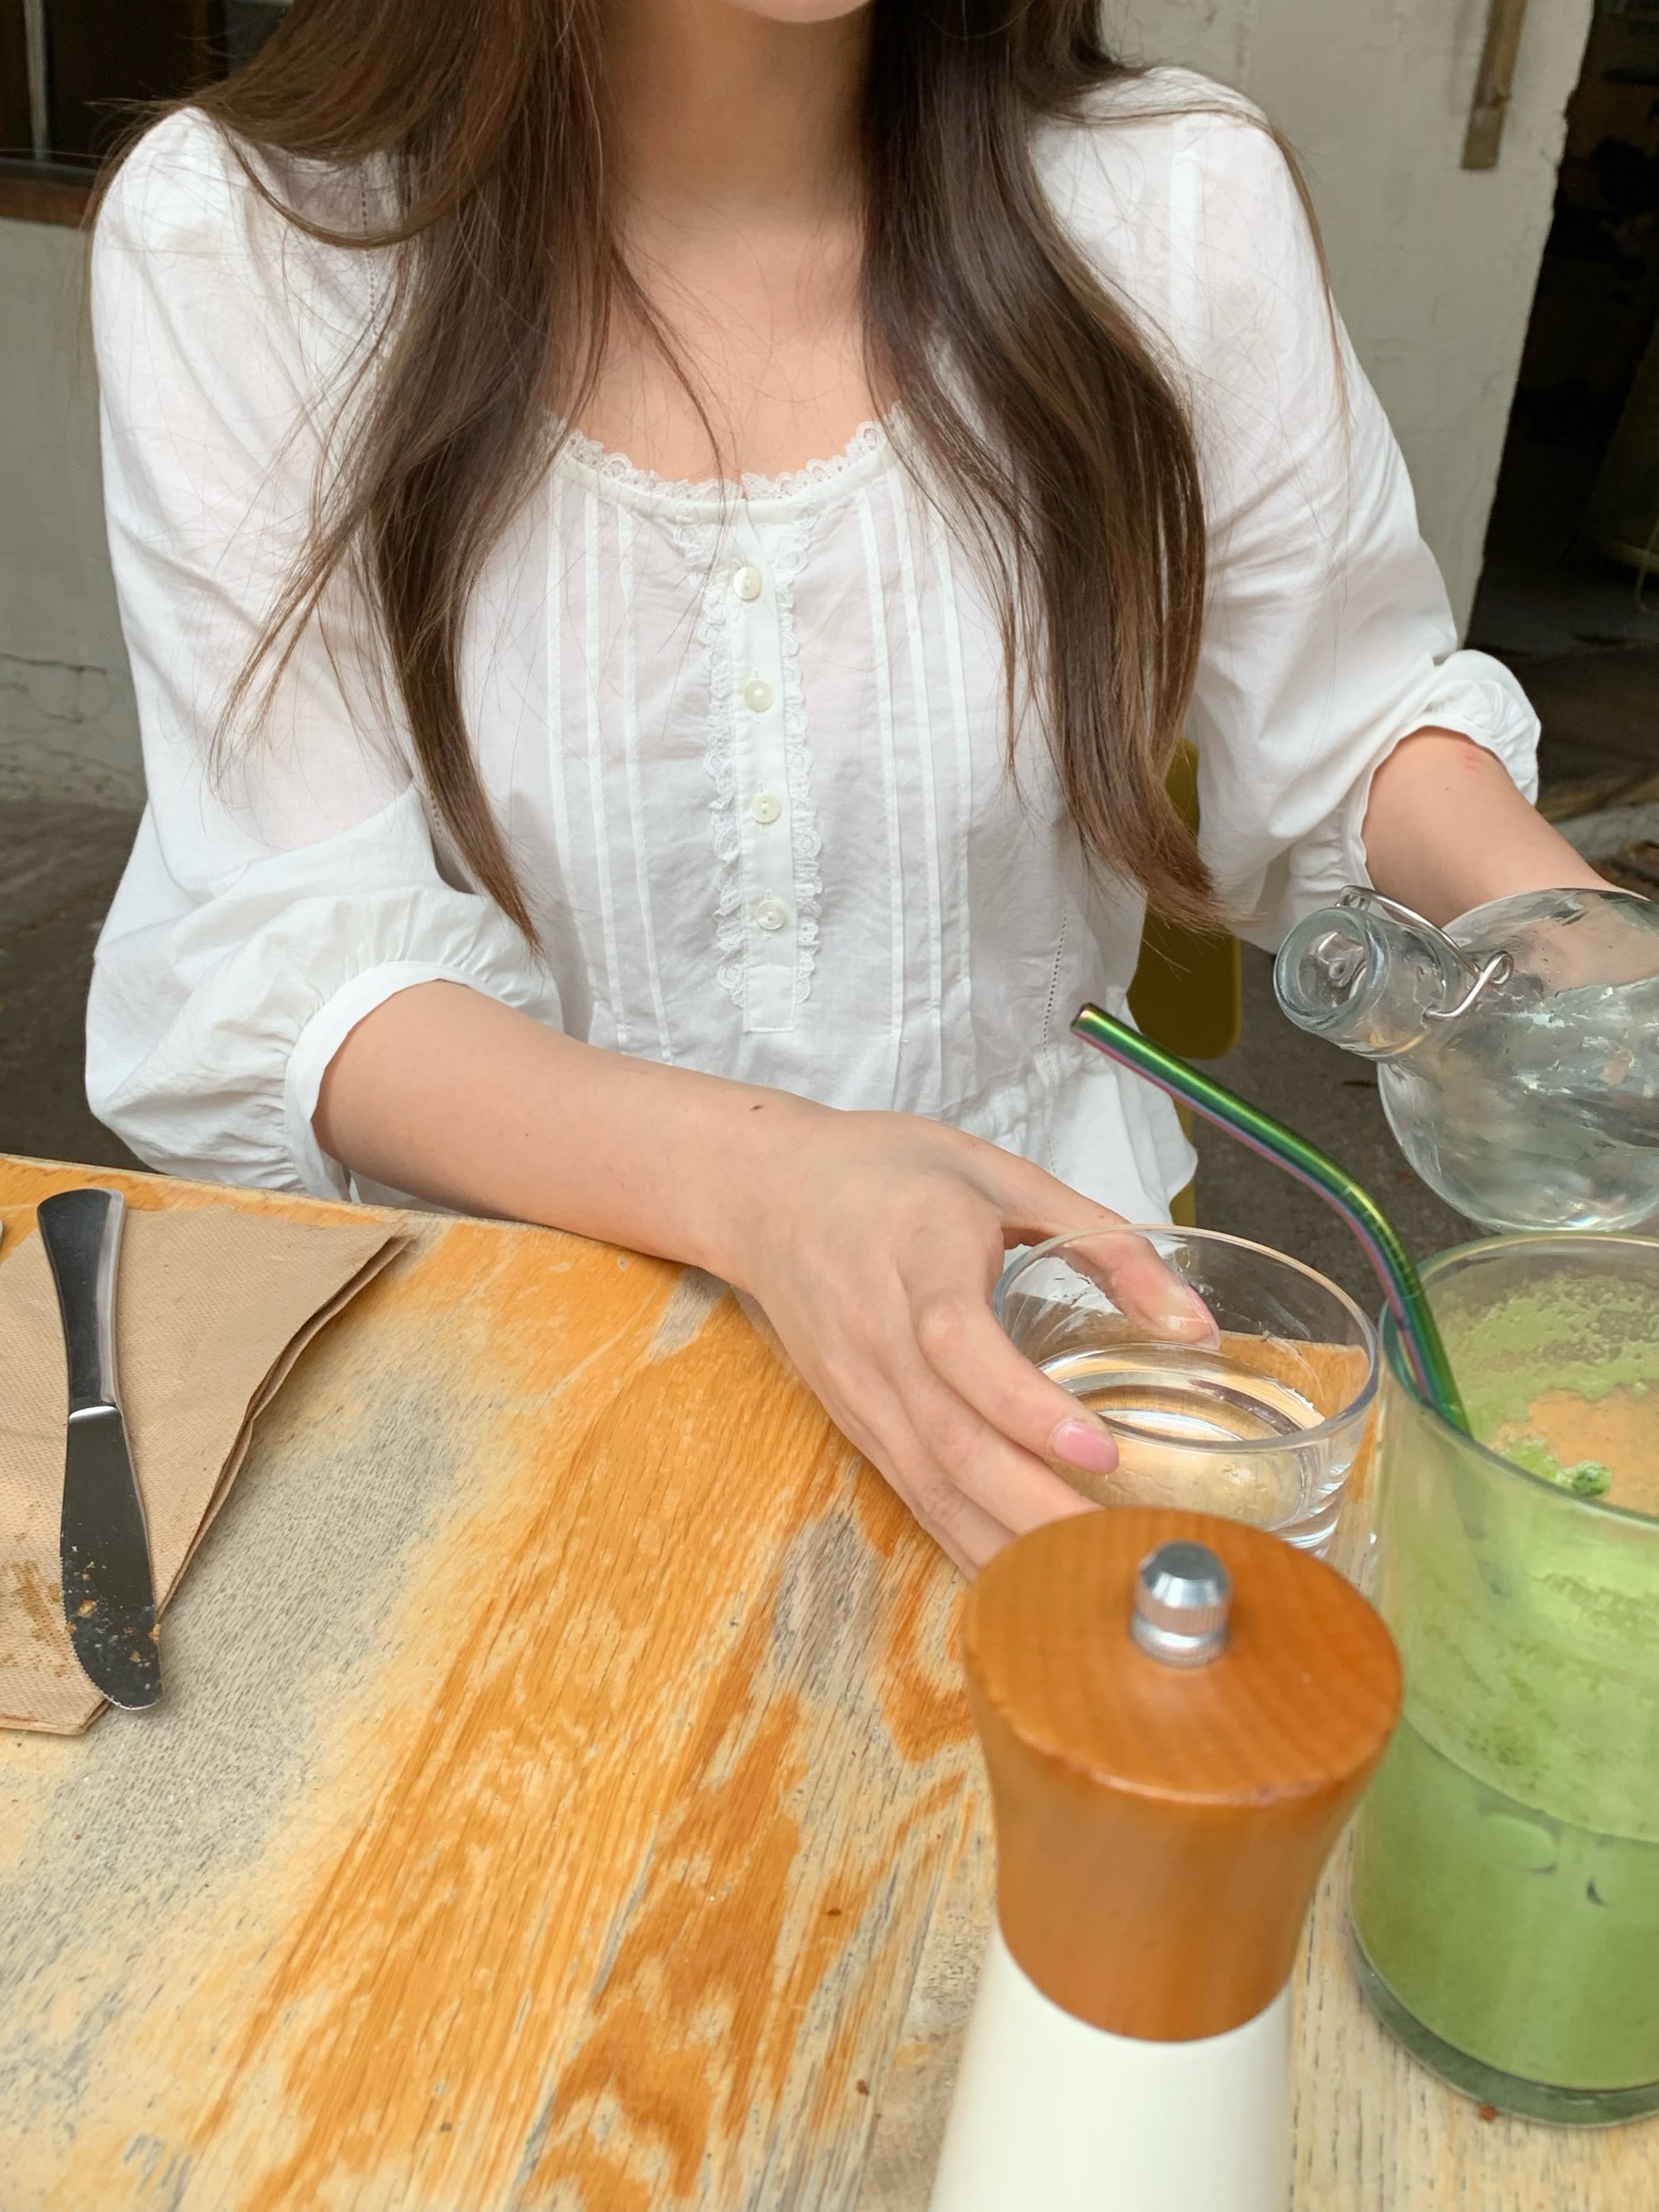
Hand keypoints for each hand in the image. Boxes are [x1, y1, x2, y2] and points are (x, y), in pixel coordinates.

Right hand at [718, 1106, 1213, 1573]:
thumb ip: (1104, 1243)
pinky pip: (915, 1497)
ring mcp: (861, 1388)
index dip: (1025, 1405)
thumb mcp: (1002, 1172)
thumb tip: (1197, 1326)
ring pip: (932, 1485)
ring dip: (1009, 1544)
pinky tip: (1024, 1586)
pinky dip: (969, 1546)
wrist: (764, 1191)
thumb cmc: (890, 1172)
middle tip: (1120, 1552)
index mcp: (918, 1253)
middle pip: (951, 1441)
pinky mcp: (855, 1422)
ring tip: (1089, 1582)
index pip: (960, 1343)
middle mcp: (879, 1334)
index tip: (1099, 1448)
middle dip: (1037, 1509)